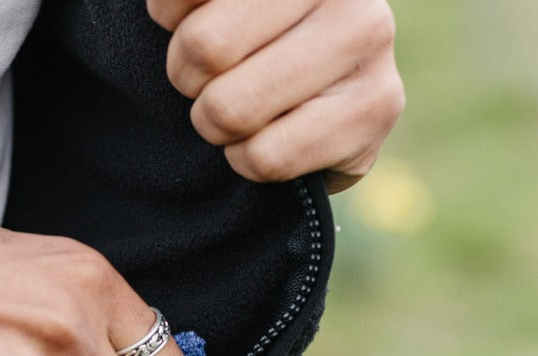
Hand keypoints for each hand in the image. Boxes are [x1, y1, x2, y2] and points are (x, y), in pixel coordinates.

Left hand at [146, 0, 404, 192]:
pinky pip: (265, 156)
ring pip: (231, 108)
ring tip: (240, 111)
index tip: (185, 23)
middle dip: (189, 78)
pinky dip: (246, 159)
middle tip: (209, 80)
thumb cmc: (250, 42)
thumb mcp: (215, 7)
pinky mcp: (375, 107)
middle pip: (204, 46)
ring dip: (217, 125)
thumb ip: (188, 1)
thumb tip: (162, 5)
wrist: (324, 105)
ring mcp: (370, 36)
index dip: (169, 19)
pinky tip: (266, 139)